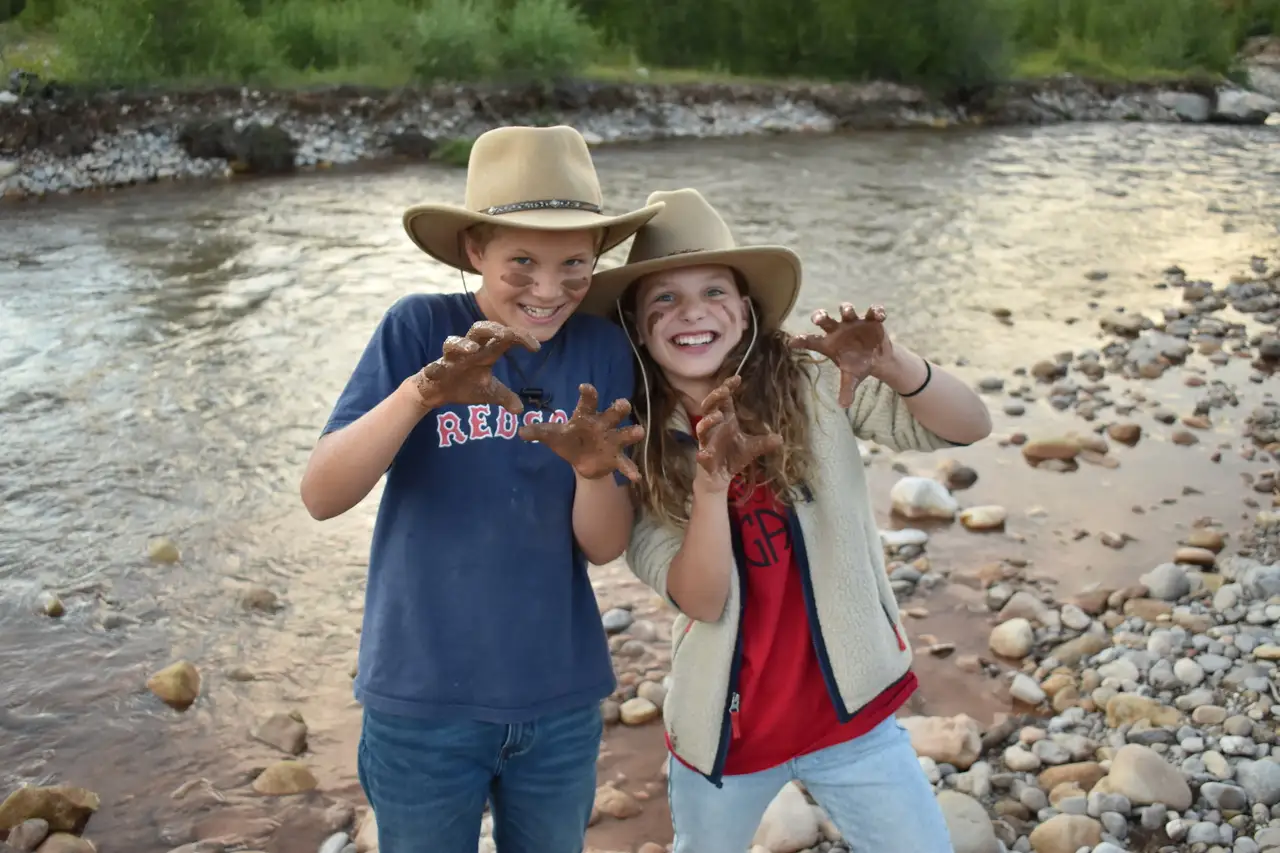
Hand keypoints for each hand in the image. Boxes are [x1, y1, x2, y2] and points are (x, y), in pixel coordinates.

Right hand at [414, 321, 539, 412]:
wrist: (437, 392)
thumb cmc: (465, 385)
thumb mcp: (489, 393)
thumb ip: (505, 397)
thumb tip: (521, 410)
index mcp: (485, 352)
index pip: (504, 338)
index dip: (520, 338)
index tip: (536, 348)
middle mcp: (469, 351)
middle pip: (479, 330)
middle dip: (492, 329)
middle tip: (506, 334)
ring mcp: (451, 359)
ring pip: (453, 343)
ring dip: (462, 344)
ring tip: (472, 349)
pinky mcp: (434, 370)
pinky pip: (433, 367)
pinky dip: (434, 368)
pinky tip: (435, 371)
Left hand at [519, 384, 645, 482]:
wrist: (581, 460)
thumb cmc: (568, 441)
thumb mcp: (553, 436)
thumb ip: (539, 432)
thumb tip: (520, 432)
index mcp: (586, 417)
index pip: (588, 402)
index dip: (587, 394)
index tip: (584, 387)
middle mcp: (603, 425)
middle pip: (613, 413)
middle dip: (619, 408)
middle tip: (623, 404)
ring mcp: (612, 441)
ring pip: (625, 434)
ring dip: (632, 433)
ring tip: (639, 432)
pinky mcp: (616, 458)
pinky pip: (625, 463)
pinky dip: (630, 469)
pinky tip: (636, 477)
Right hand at [694, 376, 782, 489]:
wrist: (720, 477)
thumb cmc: (733, 457)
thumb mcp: (752, 448)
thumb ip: (764, 442)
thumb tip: (781, 438)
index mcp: (725, 421)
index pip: (723, 400)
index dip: (727, 388)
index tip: (737, 378)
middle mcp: (714, 428)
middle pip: (709, 407)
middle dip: (714, 397)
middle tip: (724, 391)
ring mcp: (707, 442)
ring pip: (702, 428)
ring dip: (708, 421)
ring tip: (718, 416)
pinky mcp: (704, 458)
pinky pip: (701, 454)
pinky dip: (703, 454)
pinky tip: (704, 454)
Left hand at [788, 302, 889, 407]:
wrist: (876, 359)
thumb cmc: (857, 366)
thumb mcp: (851, 378)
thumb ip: (846, 389)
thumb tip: (844, 405)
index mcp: (828, 343)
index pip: (811, 341)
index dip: (801, 340)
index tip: (791, 342)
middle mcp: (838, 330)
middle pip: (825, 320)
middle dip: (821, 316)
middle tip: (818, 319)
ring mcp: (853, 322)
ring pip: (847, 311)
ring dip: (847, 309)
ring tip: (848, 312)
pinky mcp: (870, 320)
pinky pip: (872, 312)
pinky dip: (876, 311)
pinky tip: (880, 316)